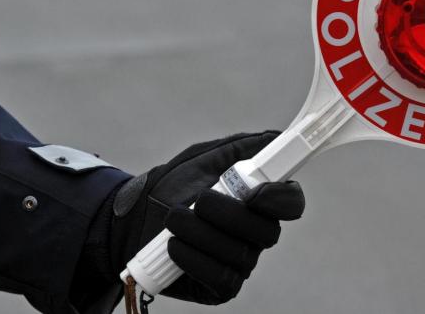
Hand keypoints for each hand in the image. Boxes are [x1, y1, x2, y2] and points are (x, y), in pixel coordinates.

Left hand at [107, 132, 304, 303]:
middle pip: (267, 232)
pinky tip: (174, 244)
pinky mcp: (222, 286)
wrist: (133, 218)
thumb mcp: (204, 158)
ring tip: (174, 218)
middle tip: (200, 200)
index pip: (291, 203)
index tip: (257, 190)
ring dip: (202, 232)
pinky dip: (193, 257)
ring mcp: (241, 262)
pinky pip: (220, 277)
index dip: (280, 198)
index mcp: (260, 200)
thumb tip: (275, 138)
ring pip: (240, 254)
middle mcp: (257, 233)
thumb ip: (241, 147)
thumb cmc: (171, 186)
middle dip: (231, 215)